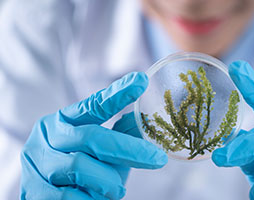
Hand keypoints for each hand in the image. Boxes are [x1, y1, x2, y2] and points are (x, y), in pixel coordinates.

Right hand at [20, 72, 167, 199]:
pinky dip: (89, 199)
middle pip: (91, 137)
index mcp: (64, 120)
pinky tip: (96, 198)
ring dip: (107, 181)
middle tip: (158, 158)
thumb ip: (120, 135)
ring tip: (117, 190)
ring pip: (79, 167)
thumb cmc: (82, 172)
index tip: (141, 81)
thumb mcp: (102, 152)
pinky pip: (67, 196)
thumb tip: (145, 119)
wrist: (49, 199)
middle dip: (129, 149)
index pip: (93, 105)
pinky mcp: (32, 190)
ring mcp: (37, 163)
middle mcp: (47, 136)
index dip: (117, 94)